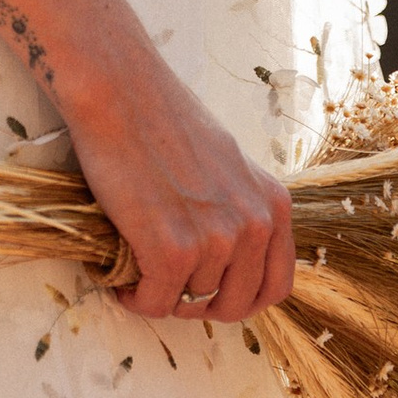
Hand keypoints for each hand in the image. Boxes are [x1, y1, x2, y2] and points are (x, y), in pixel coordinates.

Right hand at [63, 53, 294, 324]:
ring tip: (138, 265)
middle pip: (235, 305)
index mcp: (274, 205)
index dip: (240, 298)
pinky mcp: (171, 250)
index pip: (276, 286)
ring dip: (162, 293)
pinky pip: (154, 302)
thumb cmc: (165, 119)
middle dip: (199, 303)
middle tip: (169, 285)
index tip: (211, 292)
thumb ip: (241, 209)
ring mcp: (215, 241)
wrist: (122, 93)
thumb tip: (230, 255)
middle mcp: (254, 226)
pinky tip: (122, 276)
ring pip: (190, 302)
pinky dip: (134, 297)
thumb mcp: (229, 166)